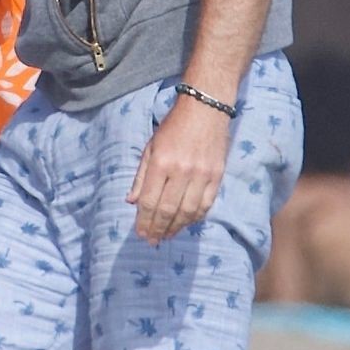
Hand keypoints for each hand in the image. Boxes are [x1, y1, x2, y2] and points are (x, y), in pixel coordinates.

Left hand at [127, 94, 232, 243]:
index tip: (140, 233)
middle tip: (152, 240)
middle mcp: (182, 171)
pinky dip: (195, 218)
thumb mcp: (151, 147)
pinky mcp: (217, 176)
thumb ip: (141, 176)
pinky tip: (186, 223)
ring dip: (176, 227)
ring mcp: (202, 174)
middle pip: (168, 210)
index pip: (151, 201)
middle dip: (158, 229)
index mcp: (162, 163)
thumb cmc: (173, 126)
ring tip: (167, 236)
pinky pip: (206, 204)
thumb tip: (132, 202)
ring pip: (188, 211)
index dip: (144, 221)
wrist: (206, 109)